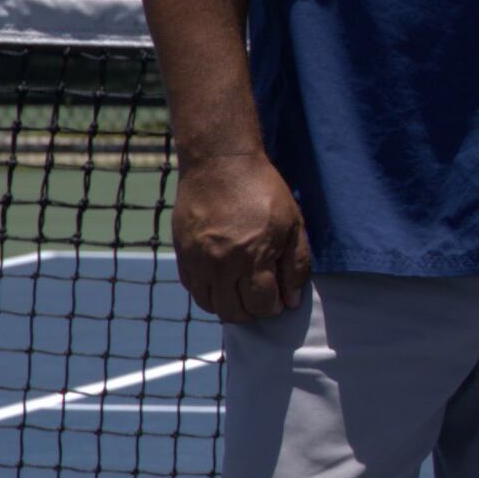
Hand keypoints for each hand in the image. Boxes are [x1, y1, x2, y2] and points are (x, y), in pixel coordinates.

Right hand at [171, 147, 313, 324]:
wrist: (219, 164)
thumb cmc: (263, 191)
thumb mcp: (293, 224)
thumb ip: (295, 265)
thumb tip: (292, 300)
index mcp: (253, 256)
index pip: (262, 305)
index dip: (274, 308)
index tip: (279, 301)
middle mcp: (222, 264)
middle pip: (235, 312)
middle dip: (253, 312)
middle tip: (262, 300)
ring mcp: (198, 262)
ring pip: (211, 306)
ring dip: (230, 307)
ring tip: (244, 294)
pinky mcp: (183, 256)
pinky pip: (194, 290)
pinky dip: (210, 295)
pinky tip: (224, 284)